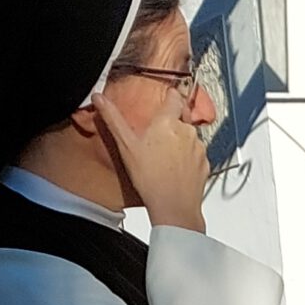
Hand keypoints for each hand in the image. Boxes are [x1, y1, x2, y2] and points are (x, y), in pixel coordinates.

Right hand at [92, 91, 208, 232]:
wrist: (174, 208)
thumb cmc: (150, 178)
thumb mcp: (126, 146)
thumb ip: (113, 118)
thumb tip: (99, 99)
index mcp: (168, 122)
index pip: (174, 96)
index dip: (169, 96)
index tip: (164, 100)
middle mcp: (187, 131)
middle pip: (181, 117)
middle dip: (171, 123)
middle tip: (156, 138)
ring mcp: (199, 147)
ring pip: (189, 136)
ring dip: (180, 141)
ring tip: (164, 156)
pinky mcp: (205, 163)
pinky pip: (196, 153)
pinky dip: (188, 157)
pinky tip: (175, 168)